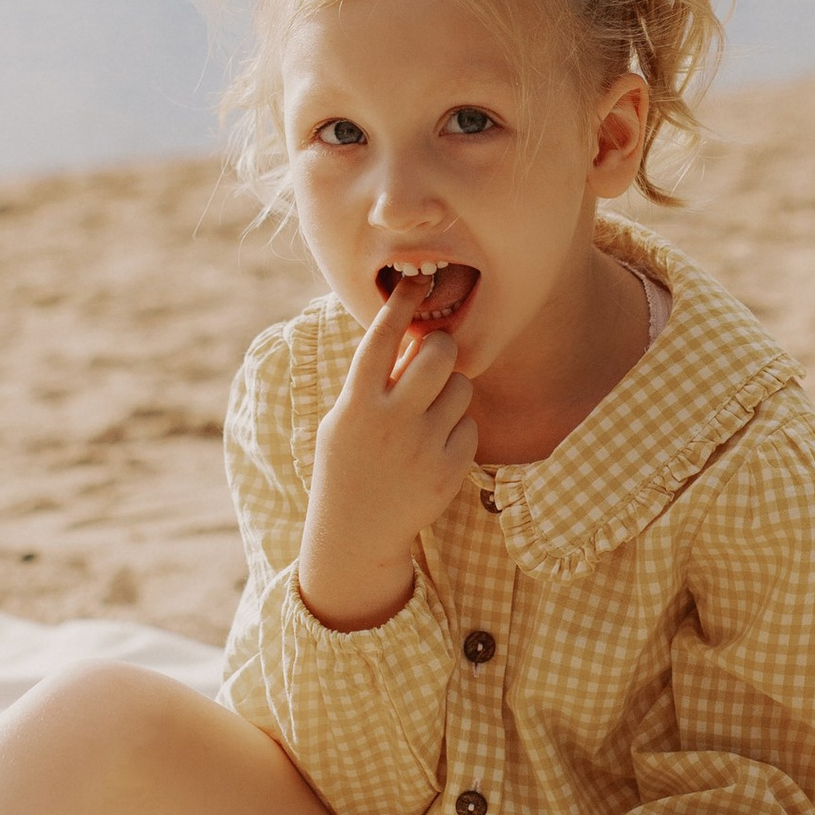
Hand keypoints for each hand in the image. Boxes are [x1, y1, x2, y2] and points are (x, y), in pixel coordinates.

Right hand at [296, 281, 477, 629]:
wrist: (358, 532)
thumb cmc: (350, 463)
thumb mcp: (345, 420)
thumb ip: (374, 382)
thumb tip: (412, 337)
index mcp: (356, 405)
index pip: (380, 340)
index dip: (399, 306)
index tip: (415, 282)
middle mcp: (390, 423)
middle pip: (438, 355)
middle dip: (442, 346)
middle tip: (435, 353)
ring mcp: (422, 448)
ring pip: (462, 388)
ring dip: (451, 390)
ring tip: (429, 412)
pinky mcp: (449, 470)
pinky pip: (470, 426)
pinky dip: (457, 428)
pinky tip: (434, 446)